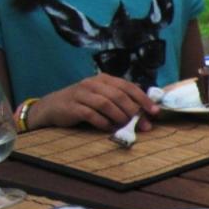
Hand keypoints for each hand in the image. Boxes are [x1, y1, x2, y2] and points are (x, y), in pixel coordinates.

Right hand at [29, 73, 159, 131]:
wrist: (52, 107)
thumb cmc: (83, 103)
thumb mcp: (102, 97)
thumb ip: (121, 101)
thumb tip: (146, 113)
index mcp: (103, 80)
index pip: (127, 86)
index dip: (143, 99)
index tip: (155, 112)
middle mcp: (92, 84)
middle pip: (118, 95)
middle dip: (134, 112)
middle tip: (144, 125)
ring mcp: (81, 94)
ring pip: (106, 104)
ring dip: (120, 117)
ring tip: (126, 127)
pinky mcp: (72, 107)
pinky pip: (91, 115)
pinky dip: (103, 123)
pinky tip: (109, 129)